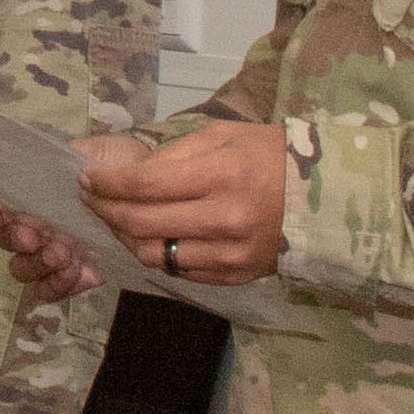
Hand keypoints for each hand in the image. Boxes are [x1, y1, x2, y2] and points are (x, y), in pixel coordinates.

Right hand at [0, 138, 145, 302]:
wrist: (158, 195)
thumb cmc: (123, 169)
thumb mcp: (95, 153)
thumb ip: (67, 162)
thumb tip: (44, 173)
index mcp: (35, 196)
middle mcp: (37, 226)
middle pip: (6, 243)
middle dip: (17, 240)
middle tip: (40, 237)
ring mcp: (52, 254)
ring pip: (24, 270)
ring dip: (39, 264)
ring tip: (66, 255)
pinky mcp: (73, 276)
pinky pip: (51, 291)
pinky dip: (60, 285)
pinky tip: (81, 273)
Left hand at [84, 120, 287, 284]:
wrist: (327, 198)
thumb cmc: (270, 157)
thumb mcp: (224, 137)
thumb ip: (175, 155)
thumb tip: (129, 175)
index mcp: (222, 175)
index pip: (145, 184)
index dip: (107, 183)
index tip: (86, 178)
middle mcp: (224, 220)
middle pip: (141, 223)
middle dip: (104, 210)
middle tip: (90, 198)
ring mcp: (229, 255)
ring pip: (154, 255)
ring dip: (125, 237)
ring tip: (115, 220)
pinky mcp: (235, 277)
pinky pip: (178, 272)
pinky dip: (157, 254)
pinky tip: (149, 237)